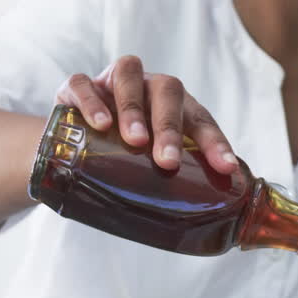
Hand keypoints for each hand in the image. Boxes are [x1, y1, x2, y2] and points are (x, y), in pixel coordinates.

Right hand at [55, 55, 237, 172]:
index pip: (200, 119)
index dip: (214, 142)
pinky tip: (100, 124)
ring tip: (135, 141)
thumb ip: (173, 180)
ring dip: (134, 108)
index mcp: (174, 105)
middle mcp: (147, 87)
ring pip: (129, 75)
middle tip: (167, 161)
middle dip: (169, 126)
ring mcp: (111, 82)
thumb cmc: (123, 150)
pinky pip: (82, 84)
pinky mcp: (75, 89)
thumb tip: (205, 222)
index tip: (226, 168)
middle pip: (167, 91)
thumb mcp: (150, 162)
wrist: (71, 138)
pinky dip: (92, 101)